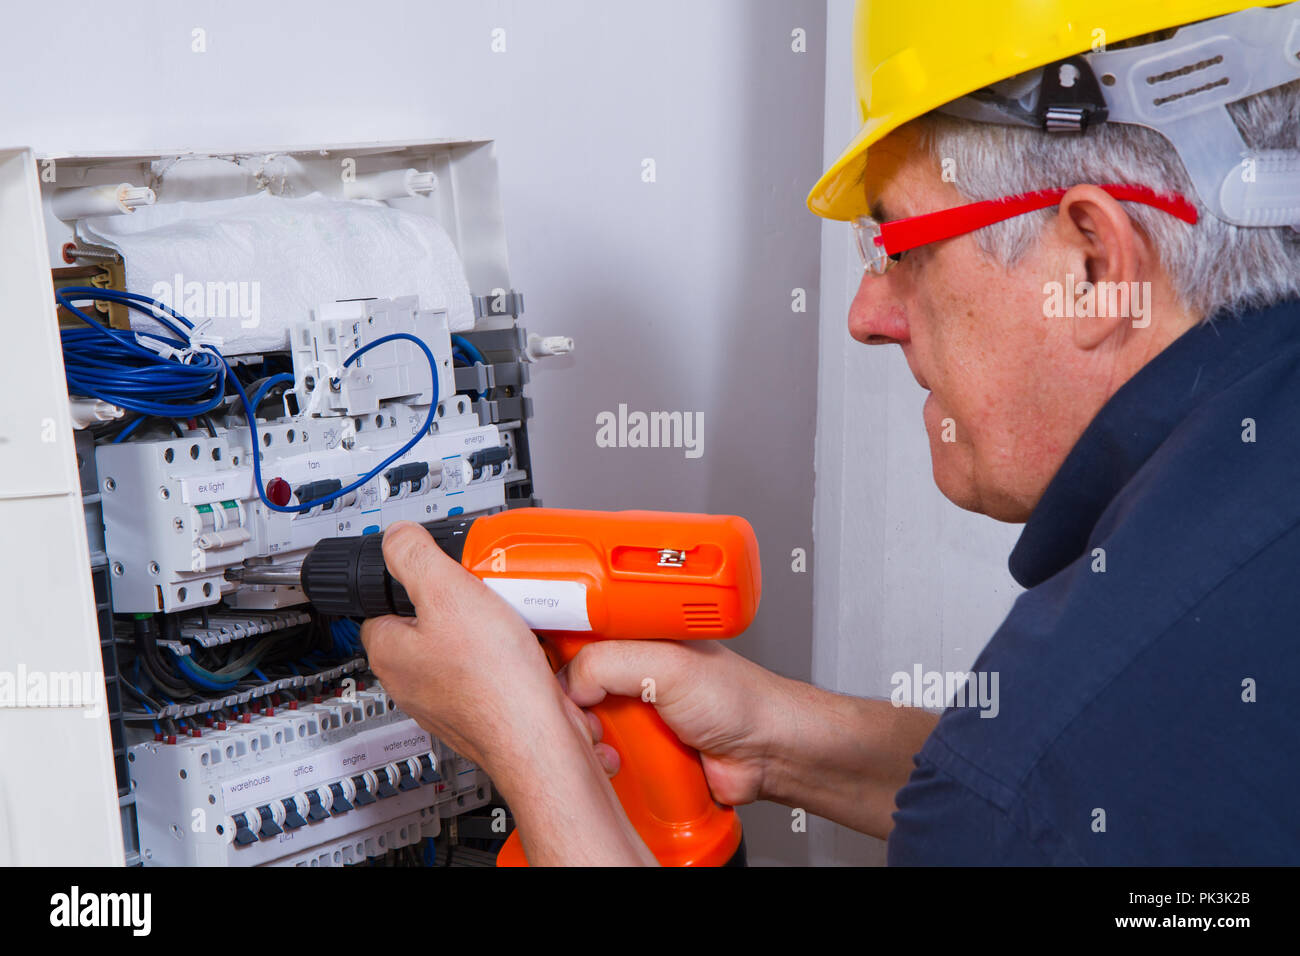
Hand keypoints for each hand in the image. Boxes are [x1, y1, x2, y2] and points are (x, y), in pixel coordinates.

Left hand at [359, 521, 574, 771]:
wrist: (538, 735)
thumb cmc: (492, 679)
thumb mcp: (448, 590)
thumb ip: (413, 555)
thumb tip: (395, 536)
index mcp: (388, 653)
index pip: (378, 606)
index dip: (405, 582)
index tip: (431, 571)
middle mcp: (410, 682)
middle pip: (423, 625)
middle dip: (453, 605)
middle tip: (477, 593)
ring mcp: (445, 701)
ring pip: (458, 648)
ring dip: (482, 631)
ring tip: (505, 618)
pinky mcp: (479, 711)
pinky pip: (486, 671)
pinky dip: (503, 657)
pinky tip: (521, 648)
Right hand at [558, 640, 790, 806]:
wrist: (766, 753)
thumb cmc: (739, 699)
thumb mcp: (667, 666)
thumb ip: (610, 663)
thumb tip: (567, 683)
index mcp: (634, 636)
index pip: (573, 636)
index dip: (553, 653)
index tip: (545, 672)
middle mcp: (630, 670)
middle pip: (570, 683)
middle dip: (570, 704)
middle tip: (586, 713)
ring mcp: (633, 711)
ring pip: (582, 724)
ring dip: (588, 739)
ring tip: (606, 742)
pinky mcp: (637, 749)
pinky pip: (602, 756)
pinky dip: (603, 763)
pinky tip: (616, 762)